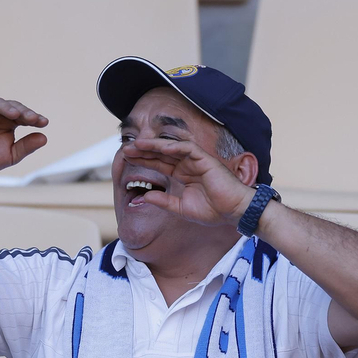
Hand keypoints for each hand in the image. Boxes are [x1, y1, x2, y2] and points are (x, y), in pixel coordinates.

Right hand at [0, 99, 47, 177]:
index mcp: (10, 122)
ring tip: (14, 114)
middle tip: (32, 118)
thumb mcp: (10, 156)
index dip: (34, 118)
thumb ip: (26, 147)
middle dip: (23, 111)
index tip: (44, 122)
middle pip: (13, 107)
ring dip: (6, 107)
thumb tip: (44, 138)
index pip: (24, 116)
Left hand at [120, 137, 252, 226]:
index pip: (159, 163)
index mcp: (182, 174)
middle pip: (161, 153)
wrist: (233, 212)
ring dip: (154, 145)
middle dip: (143, 150)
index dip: (143, 160)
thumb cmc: (212, 210)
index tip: (126, 159)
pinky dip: (174, 147)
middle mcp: (187, 165)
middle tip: (125, 149)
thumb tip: (144, 197)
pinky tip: (160, 148)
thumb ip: (163, 201)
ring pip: (171, 148)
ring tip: (137, 145)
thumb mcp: (181, 208)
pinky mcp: (206, 159)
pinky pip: (188, 148)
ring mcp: (196, 161)